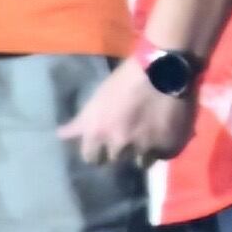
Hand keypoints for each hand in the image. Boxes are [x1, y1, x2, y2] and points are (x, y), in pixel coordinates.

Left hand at [60, 61, 195, 167]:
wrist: (164, 69)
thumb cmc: (125, 81)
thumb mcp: (97, 100)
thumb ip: (80, 123)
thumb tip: (60, 135)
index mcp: (98, 134)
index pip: (91, 158)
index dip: (97, 152)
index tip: (103, 147)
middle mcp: (120, 145)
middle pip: (116, 160)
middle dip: (120, 151)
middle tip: (128, 140)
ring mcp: (146, 146)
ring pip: (142, 162)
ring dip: (144, 153)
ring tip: (149, 140)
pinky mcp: (170, 144)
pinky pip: (164, 154)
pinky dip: (163, 148)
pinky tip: (164, 136)